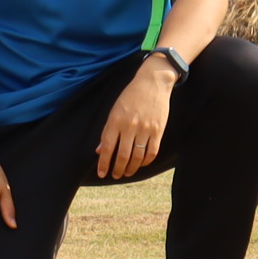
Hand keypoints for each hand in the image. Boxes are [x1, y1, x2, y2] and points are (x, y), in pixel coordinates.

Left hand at [95, 61, 175, 179]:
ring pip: (137, 156)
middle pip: (122, 155)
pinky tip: (140, 164)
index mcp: (115, 120)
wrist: (152, 83)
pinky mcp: (158, 130)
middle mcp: (130, 126)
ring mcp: (145, 129)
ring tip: (126, 173)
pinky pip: (152, 151)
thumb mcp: (114, 110)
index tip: (101, 173)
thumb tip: (99, 150)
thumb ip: (107, 131)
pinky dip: (145, 161)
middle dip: (117, 169)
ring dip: (131, 168)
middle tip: (115, 175)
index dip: (103, 163)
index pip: (107, 147)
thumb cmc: (130, 96)